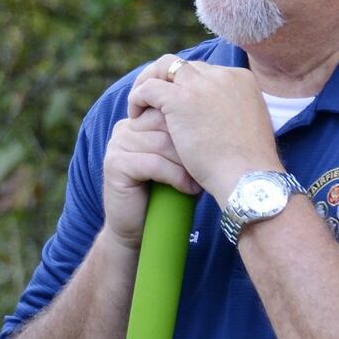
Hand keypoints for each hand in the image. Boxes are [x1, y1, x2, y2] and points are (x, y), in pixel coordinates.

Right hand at [102, 62, 202, 248]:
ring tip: (201, 178)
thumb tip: (224, 114)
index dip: (193, 125)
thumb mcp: (180, 159)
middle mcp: (124, 128)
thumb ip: (187, 135)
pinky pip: (152, 163)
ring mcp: (116, 145)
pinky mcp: (114, 166)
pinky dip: (176, 176)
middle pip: (164, 123)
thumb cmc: (168, 193)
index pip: (168, 108)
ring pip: (160, 143)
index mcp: (138, 121)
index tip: (213, 146)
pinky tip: (189, 188)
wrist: (143, 230)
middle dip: (190, 144)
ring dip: (186, 163)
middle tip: (208, 162)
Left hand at [125, 55, 281, 202]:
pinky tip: (135, 117)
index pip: (204, 71)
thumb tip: (214, 118)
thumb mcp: (245, 128)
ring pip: (165, 66)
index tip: (174, 104)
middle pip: (184, 66)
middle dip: (165, 80)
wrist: (249, 178)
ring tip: (140, 106)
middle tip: (151, 102)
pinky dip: (137, 98)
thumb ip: (230, 113)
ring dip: (148, 81)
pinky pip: (148, 87)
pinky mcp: (181, 99)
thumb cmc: (248, 165)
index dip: (185, 86)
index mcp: (241, 79)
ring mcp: (202, 85)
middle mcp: (223, 75)